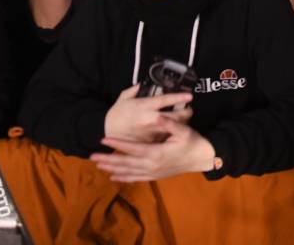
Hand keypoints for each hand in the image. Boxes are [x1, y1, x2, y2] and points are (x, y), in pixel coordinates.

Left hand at [93, 116, 214, 182]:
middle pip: (126, 163)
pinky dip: (123, 178)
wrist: (201, 158)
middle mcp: (152, 165)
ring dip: (112, 169)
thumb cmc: (193, 142)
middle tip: (92, 156)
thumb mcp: (184, 131)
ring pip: (128, 172)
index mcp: (157, 153)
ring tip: (98, 165)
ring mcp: (153, 172)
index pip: (133, 149)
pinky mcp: (155, 176)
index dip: (118, 144)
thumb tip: (158, 116)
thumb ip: (170, 124)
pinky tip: (113, 177)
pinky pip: (135, 178)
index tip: (104, 139)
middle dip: (108, 159)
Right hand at [103, 84, 193, 142]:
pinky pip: (164, 136)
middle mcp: (150, 118)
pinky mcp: (150, 142)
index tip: (190, 96)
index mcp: (144, 105)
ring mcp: (151, 131)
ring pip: (173, 128)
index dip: (179, 98)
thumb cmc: (116, 114)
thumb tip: (143, 83)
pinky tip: (172, 130)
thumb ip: (135, 89)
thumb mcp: (123, 97)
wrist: (106, 132)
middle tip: (189, 109)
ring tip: (183, 119)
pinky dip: (170, 133)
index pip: (165, 100)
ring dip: (181, 123)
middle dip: (186, 113)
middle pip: (175, 116)